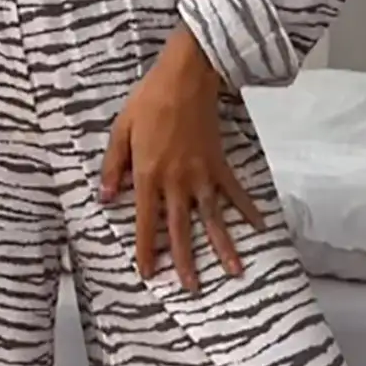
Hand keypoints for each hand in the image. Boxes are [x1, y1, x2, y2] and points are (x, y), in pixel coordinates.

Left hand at [100, 26, 265, 292]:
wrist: (187, 76)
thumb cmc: (149, 100)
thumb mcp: (120, 131)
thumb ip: (113, 167)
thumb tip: (106, 199)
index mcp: (148, 175)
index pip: (145, 223)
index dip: (147, 251)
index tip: (148, 275)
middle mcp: (176, 181)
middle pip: (180, 229)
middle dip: (186, 261)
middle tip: (192, 289)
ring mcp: (201, 175)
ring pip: (212, 218)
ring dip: (223, 246)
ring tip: (234, 271)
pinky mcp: (219, 164)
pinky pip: (234, 192)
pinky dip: (247, 209)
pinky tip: (259, 227)